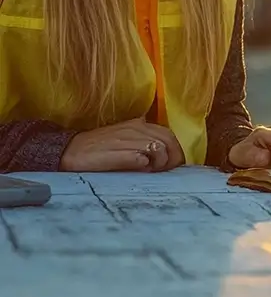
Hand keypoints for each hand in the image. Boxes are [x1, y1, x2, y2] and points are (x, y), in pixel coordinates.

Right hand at [60, 118, 185, 172]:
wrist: (70, 151)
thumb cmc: (99, 150)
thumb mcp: (125, 141)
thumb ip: (144, 145)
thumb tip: (165, 158)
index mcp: (138, 124)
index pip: (169, 135)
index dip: (175, 152)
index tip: (171, 166)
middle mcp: (135, 128)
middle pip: (169, 141)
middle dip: (172, 159)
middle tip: (163, 172)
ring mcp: (127, 139)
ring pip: (159, 148)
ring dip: (159, 164)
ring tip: (149, 171)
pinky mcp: (118, 152)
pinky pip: (142, 158)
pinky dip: (145, 165)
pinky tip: (139, 170)